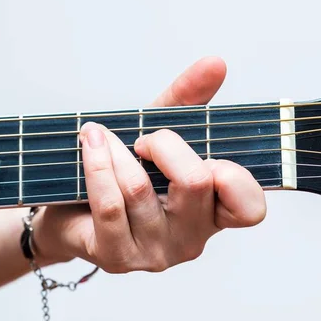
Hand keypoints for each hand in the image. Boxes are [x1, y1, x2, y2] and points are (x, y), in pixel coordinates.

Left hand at [32, 57, 265, 272]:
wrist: (70, 211)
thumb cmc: (125, 173)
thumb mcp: (159, 133)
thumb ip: (189, 101)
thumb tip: (216, 63)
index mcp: (213, 211)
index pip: (250, 208)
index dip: (234, 176)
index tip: (205, 153)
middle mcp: (191, 238)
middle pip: (196, 182)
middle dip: (164, 143)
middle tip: (143, 139)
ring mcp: (155, 253)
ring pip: (141, 188)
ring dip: (116, 150)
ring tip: (98, 135)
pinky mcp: (117, 257)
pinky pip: (110, 203)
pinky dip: (98, 164)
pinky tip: (89, 143)